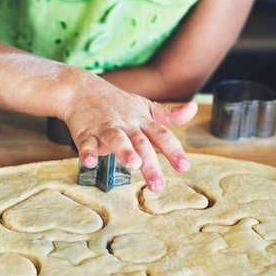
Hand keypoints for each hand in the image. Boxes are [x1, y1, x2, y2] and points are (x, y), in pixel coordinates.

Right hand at [63, 79, 196, 191]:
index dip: (174, 150)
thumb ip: (168, 114)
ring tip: (133, 164)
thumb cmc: (116, 103)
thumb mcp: (145, 106)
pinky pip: (86, 142)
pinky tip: (89, 162)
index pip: (162, 135)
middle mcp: (126, 125)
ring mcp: (105, 128)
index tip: (184, 167)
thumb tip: (194, 108)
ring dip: (124, 151)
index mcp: (142, 121)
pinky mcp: (85, 132)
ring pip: (117, 139)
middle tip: (157, 185)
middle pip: (141, 143)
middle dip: (150, 163)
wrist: (81, 90)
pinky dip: (87, 152)